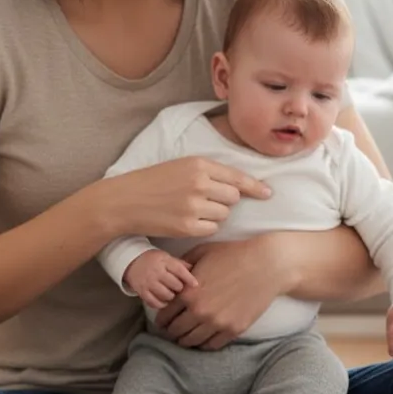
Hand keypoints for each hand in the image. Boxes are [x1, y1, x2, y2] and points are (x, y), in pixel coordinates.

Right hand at [101, 157, 270, 238]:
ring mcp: (194, 206)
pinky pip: (211, 229)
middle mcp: (199, 183)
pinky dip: (204, 227)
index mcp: (198, 165)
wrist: (125, 201)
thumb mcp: (179, 167)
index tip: (268, 194)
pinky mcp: (188, 226)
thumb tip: (238, 187)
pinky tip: (186, 220)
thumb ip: (207, 172)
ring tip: (190, 209)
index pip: (236, 177)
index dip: (255, 187)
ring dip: (213, 215)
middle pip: (232, 197)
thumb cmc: (151, 182)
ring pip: (223, 214)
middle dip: (224, 201)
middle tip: (204, 201)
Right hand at [124, 250, 198, 309]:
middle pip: (175, 285)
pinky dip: (162, 304)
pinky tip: (163, 300)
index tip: (195, 285)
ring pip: (167, 296)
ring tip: (171, 294)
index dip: (189, 279)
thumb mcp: (166, 257)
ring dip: (172, 297)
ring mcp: (148, 283)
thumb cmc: (153, 260)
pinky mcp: (142, 292)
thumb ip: (180, 264)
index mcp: (164, 261)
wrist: (131, 262)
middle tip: (179, 288)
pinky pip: (155, 303)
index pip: (180, 271)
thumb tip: (197, 271)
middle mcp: (156, 272)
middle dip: (180, 288)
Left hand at [153, 235, 288, 350]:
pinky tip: (202, 339)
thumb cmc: (232, 254)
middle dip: (170, 331)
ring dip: (185, 340)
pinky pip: (212, 345)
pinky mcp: (234, 330)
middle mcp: (200, 311)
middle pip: (175, 330)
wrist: (266, 265)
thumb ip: (182, 267)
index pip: (164, 314)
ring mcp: (218, 323)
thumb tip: (171, 275)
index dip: (160, 318)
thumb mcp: (201, 253)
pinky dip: (204, 344)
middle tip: (170, 331)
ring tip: (184, 337)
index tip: (161, 320)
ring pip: (192, 341)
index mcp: (188, 293)